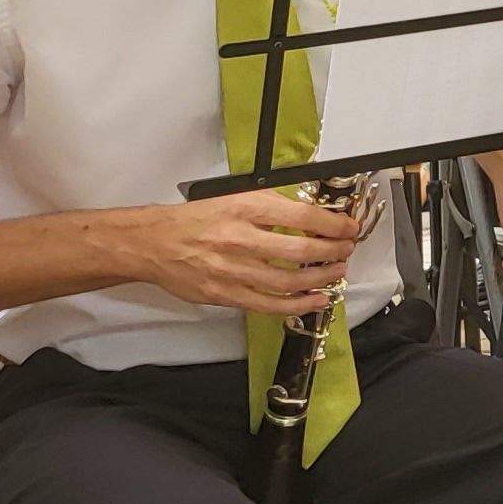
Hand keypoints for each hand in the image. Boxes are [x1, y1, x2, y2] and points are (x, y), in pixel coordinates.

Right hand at [138, 189, 365, 321]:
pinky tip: (317, 300)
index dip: (332, 224)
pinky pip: (268, 304)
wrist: (154, 242)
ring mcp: (232, 270)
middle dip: (332, 251)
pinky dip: (298, 305)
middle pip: (300, 249)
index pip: (301, 215)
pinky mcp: (224, 294)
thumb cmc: (198, 218)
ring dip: (321, 278)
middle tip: (346, 250)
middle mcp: (240, 239)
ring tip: (337, 272)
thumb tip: (314, 215)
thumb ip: (272, 206)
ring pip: (289, 281)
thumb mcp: (236, 198)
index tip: (348, 228)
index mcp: (245, 208)